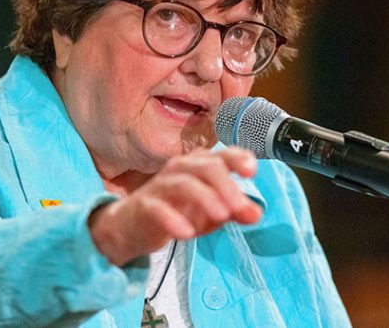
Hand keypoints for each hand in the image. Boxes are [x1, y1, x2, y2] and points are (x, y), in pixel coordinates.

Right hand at [88, 146, 262, 265]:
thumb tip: (256, 213)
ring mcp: (160, 186)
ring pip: (183, 184)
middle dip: (226, 185)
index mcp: (199, 166)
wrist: (132, 227)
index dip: (238, 158)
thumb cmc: (176, 211)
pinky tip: (186, 233)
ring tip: (221, 216)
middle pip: (205, 167)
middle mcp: (180, 170)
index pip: (221, 155)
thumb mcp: (211, 213)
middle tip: (239, 207)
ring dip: (204, 198)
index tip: (251, 171)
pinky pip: (158, 208)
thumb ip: (235, 210)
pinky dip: (173, 219)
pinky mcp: (144, 206)